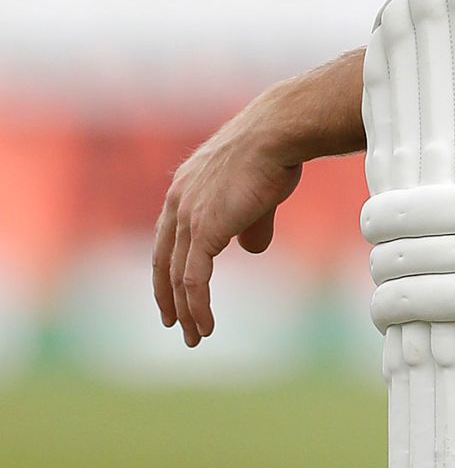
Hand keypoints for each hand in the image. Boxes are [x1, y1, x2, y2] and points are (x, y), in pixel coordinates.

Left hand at [152, 105, 301, 347]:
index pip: (166, 237)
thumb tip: (251, 248)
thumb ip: (248, 221)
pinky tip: (205, 325)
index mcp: (184, 187)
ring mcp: (188, 217)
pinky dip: (197, 307)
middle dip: (169, 296)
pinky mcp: (204, 231)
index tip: (172, 292)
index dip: (167, 268)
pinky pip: (194, 280)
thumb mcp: (255, 190)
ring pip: (177, 277)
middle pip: (164, 261)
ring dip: (186, 310)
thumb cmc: (273, 151)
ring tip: (195, 334)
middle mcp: (177, 202)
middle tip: (175, 323)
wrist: (277, 132)